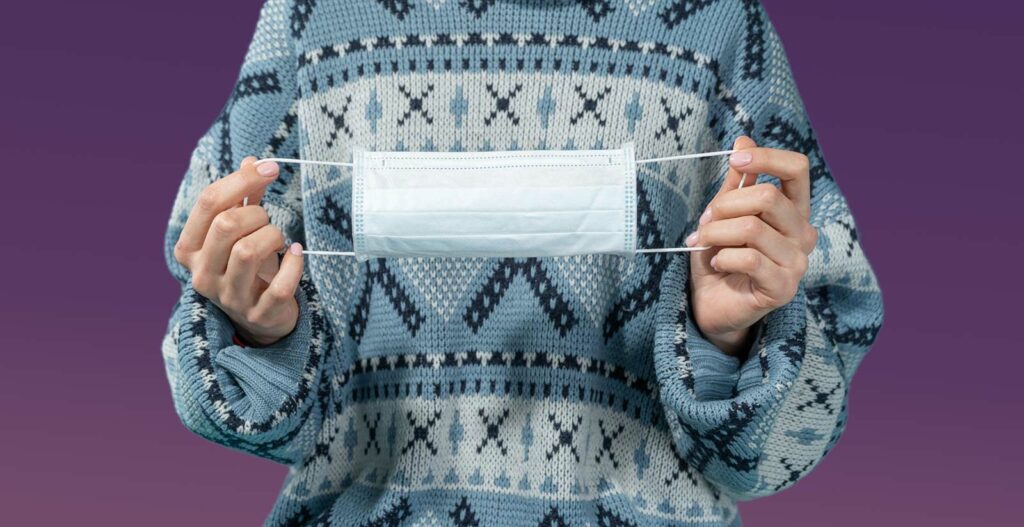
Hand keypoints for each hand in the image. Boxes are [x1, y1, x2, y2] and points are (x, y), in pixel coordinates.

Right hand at [173, 157, 303, 346]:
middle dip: (256, 213)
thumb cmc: (248, 265)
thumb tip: (253, 161)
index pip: (208, 203)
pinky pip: (279, 286)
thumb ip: (244, 198)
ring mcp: (229, 297)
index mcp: (189, 248)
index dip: (241, 179)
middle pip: (226, 225)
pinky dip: (294, 265)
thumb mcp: (240, 230)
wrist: (261, 316)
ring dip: (272, 235)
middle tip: (267, 220)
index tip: (270, 169)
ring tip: (278, 239)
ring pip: (247, 252)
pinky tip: (296, 254)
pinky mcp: (258, 314)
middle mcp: (202, 274)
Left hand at [686, 136, 817, 355]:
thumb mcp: (723, 215)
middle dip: (724, 207)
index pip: (798, 169)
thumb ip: (736, 182)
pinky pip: (747, 259)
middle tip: (705, 223)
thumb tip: (743, 137)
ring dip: (716, 235)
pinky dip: (721, 258)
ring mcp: (797, 263)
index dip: (766, 158)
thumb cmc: (719, 258)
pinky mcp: (783, 289)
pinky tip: (717, 265)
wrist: (711, 306)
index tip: (735, 160)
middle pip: (767, 197)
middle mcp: (803, 234)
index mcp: (792, 211)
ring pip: (752, 229)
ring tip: (704, 245)